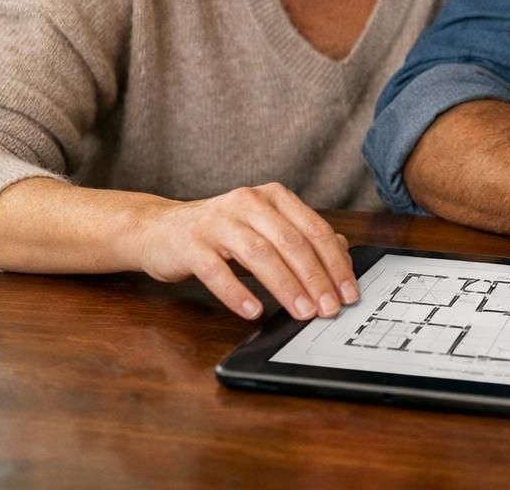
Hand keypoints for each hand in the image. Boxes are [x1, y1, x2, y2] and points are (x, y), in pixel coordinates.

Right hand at [129, 183, 357, 320]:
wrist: (159, 229)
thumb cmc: (221, 233)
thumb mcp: (264, 229)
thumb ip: (302, 239)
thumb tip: (343, 258)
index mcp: (273, 196)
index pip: (315, 230)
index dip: (335, 263)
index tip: (349, 293)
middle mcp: (248, 202)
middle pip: (292, 242)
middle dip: (316, 279)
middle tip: (330, 309)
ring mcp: (218, 221)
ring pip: (260, 255)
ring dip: (285, 287)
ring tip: (302, 313)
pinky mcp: (191, 243)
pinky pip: (217, 271)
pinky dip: (237, 293)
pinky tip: (253, 311)